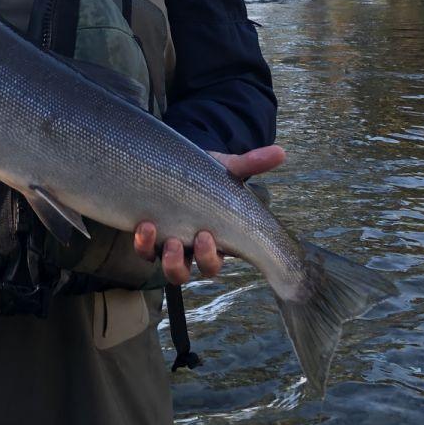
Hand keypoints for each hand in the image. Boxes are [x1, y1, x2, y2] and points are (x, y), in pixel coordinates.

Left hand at [132, 145, 285, 283]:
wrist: (179, 164)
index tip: (208, 235)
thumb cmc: (207, 174)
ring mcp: (167, 244)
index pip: (213, 262)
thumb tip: (281, 152)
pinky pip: (143, 250)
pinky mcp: (148, 236)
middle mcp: (189, 248)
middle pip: (189, 273)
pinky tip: (142, 226)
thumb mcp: (228, 169)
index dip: (210, 257)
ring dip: (165, 259)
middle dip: (184, 262)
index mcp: (213, 239)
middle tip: (185, 240)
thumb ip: (251, 164)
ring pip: (167, 268)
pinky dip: (142, 243)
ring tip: (161, 236)